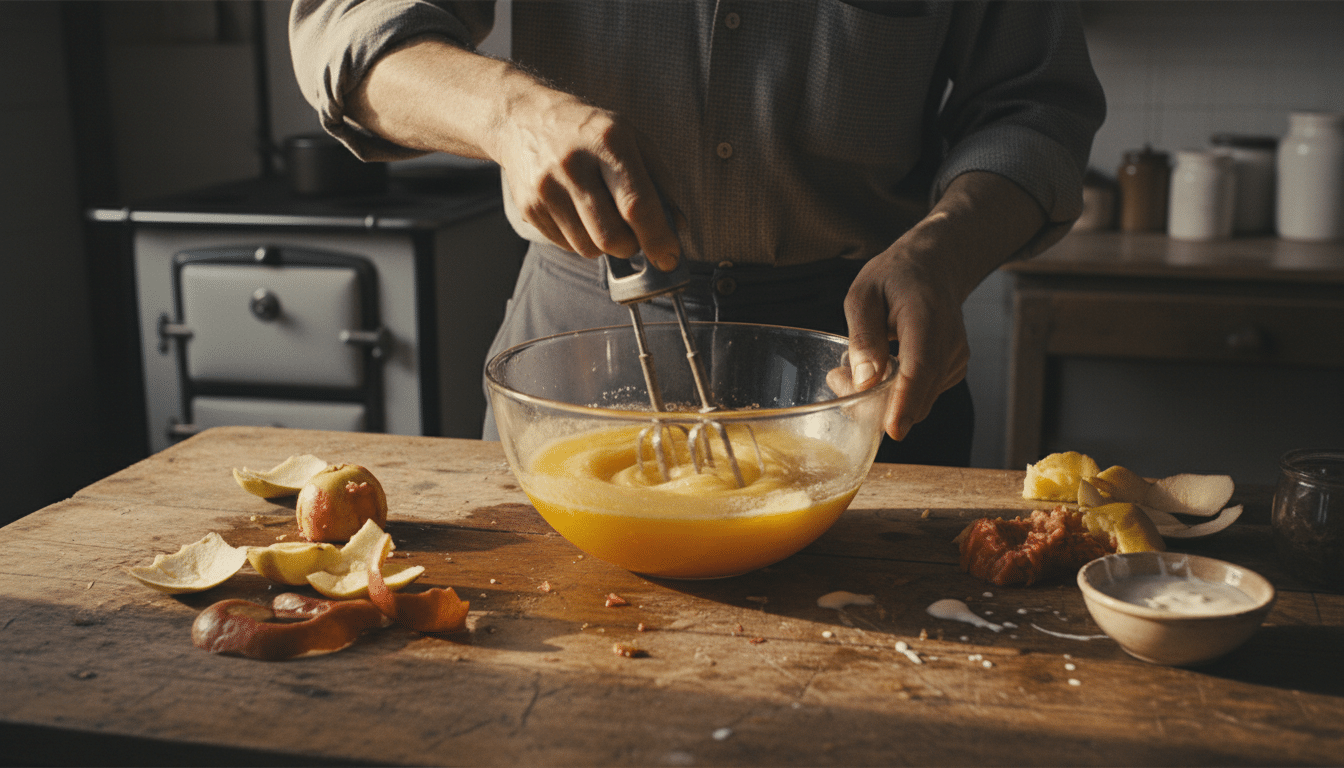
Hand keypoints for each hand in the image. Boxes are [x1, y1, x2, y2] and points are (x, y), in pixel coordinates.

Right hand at [492, 92, 680, 269]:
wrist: (523, 119)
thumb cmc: (589, 132)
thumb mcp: (632, 140)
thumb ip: (660, 183)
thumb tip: (676, 229)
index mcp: (608, 140)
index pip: (637, 204)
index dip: (657, 238)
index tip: (669, 258)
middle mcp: (574, 163)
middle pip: (611, 236)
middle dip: (631, 247)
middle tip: (635, 236)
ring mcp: (547, 186)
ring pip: (588, 248)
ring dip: (605, 245)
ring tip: (602, 216)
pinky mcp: (528, 206)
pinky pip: (566, 245)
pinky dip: (581, 239)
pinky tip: (577, 212)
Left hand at [840, 171, 1047, 440]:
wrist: (935, 268)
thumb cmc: (894, 279)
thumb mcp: (863, 295)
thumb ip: (863, 336)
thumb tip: (864, 381)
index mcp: (927, 318)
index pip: (920, 366)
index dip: (905, 401)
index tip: (893, 430)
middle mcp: (949, 344)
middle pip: (917, 393)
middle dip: (874, 405)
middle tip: (837, 379)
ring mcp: (954, 361)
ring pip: (917, 402)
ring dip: (882, 399)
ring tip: (852, 367)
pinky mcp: (951, 372)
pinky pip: (920, 397)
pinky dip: (896, 395)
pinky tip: (879, 370)